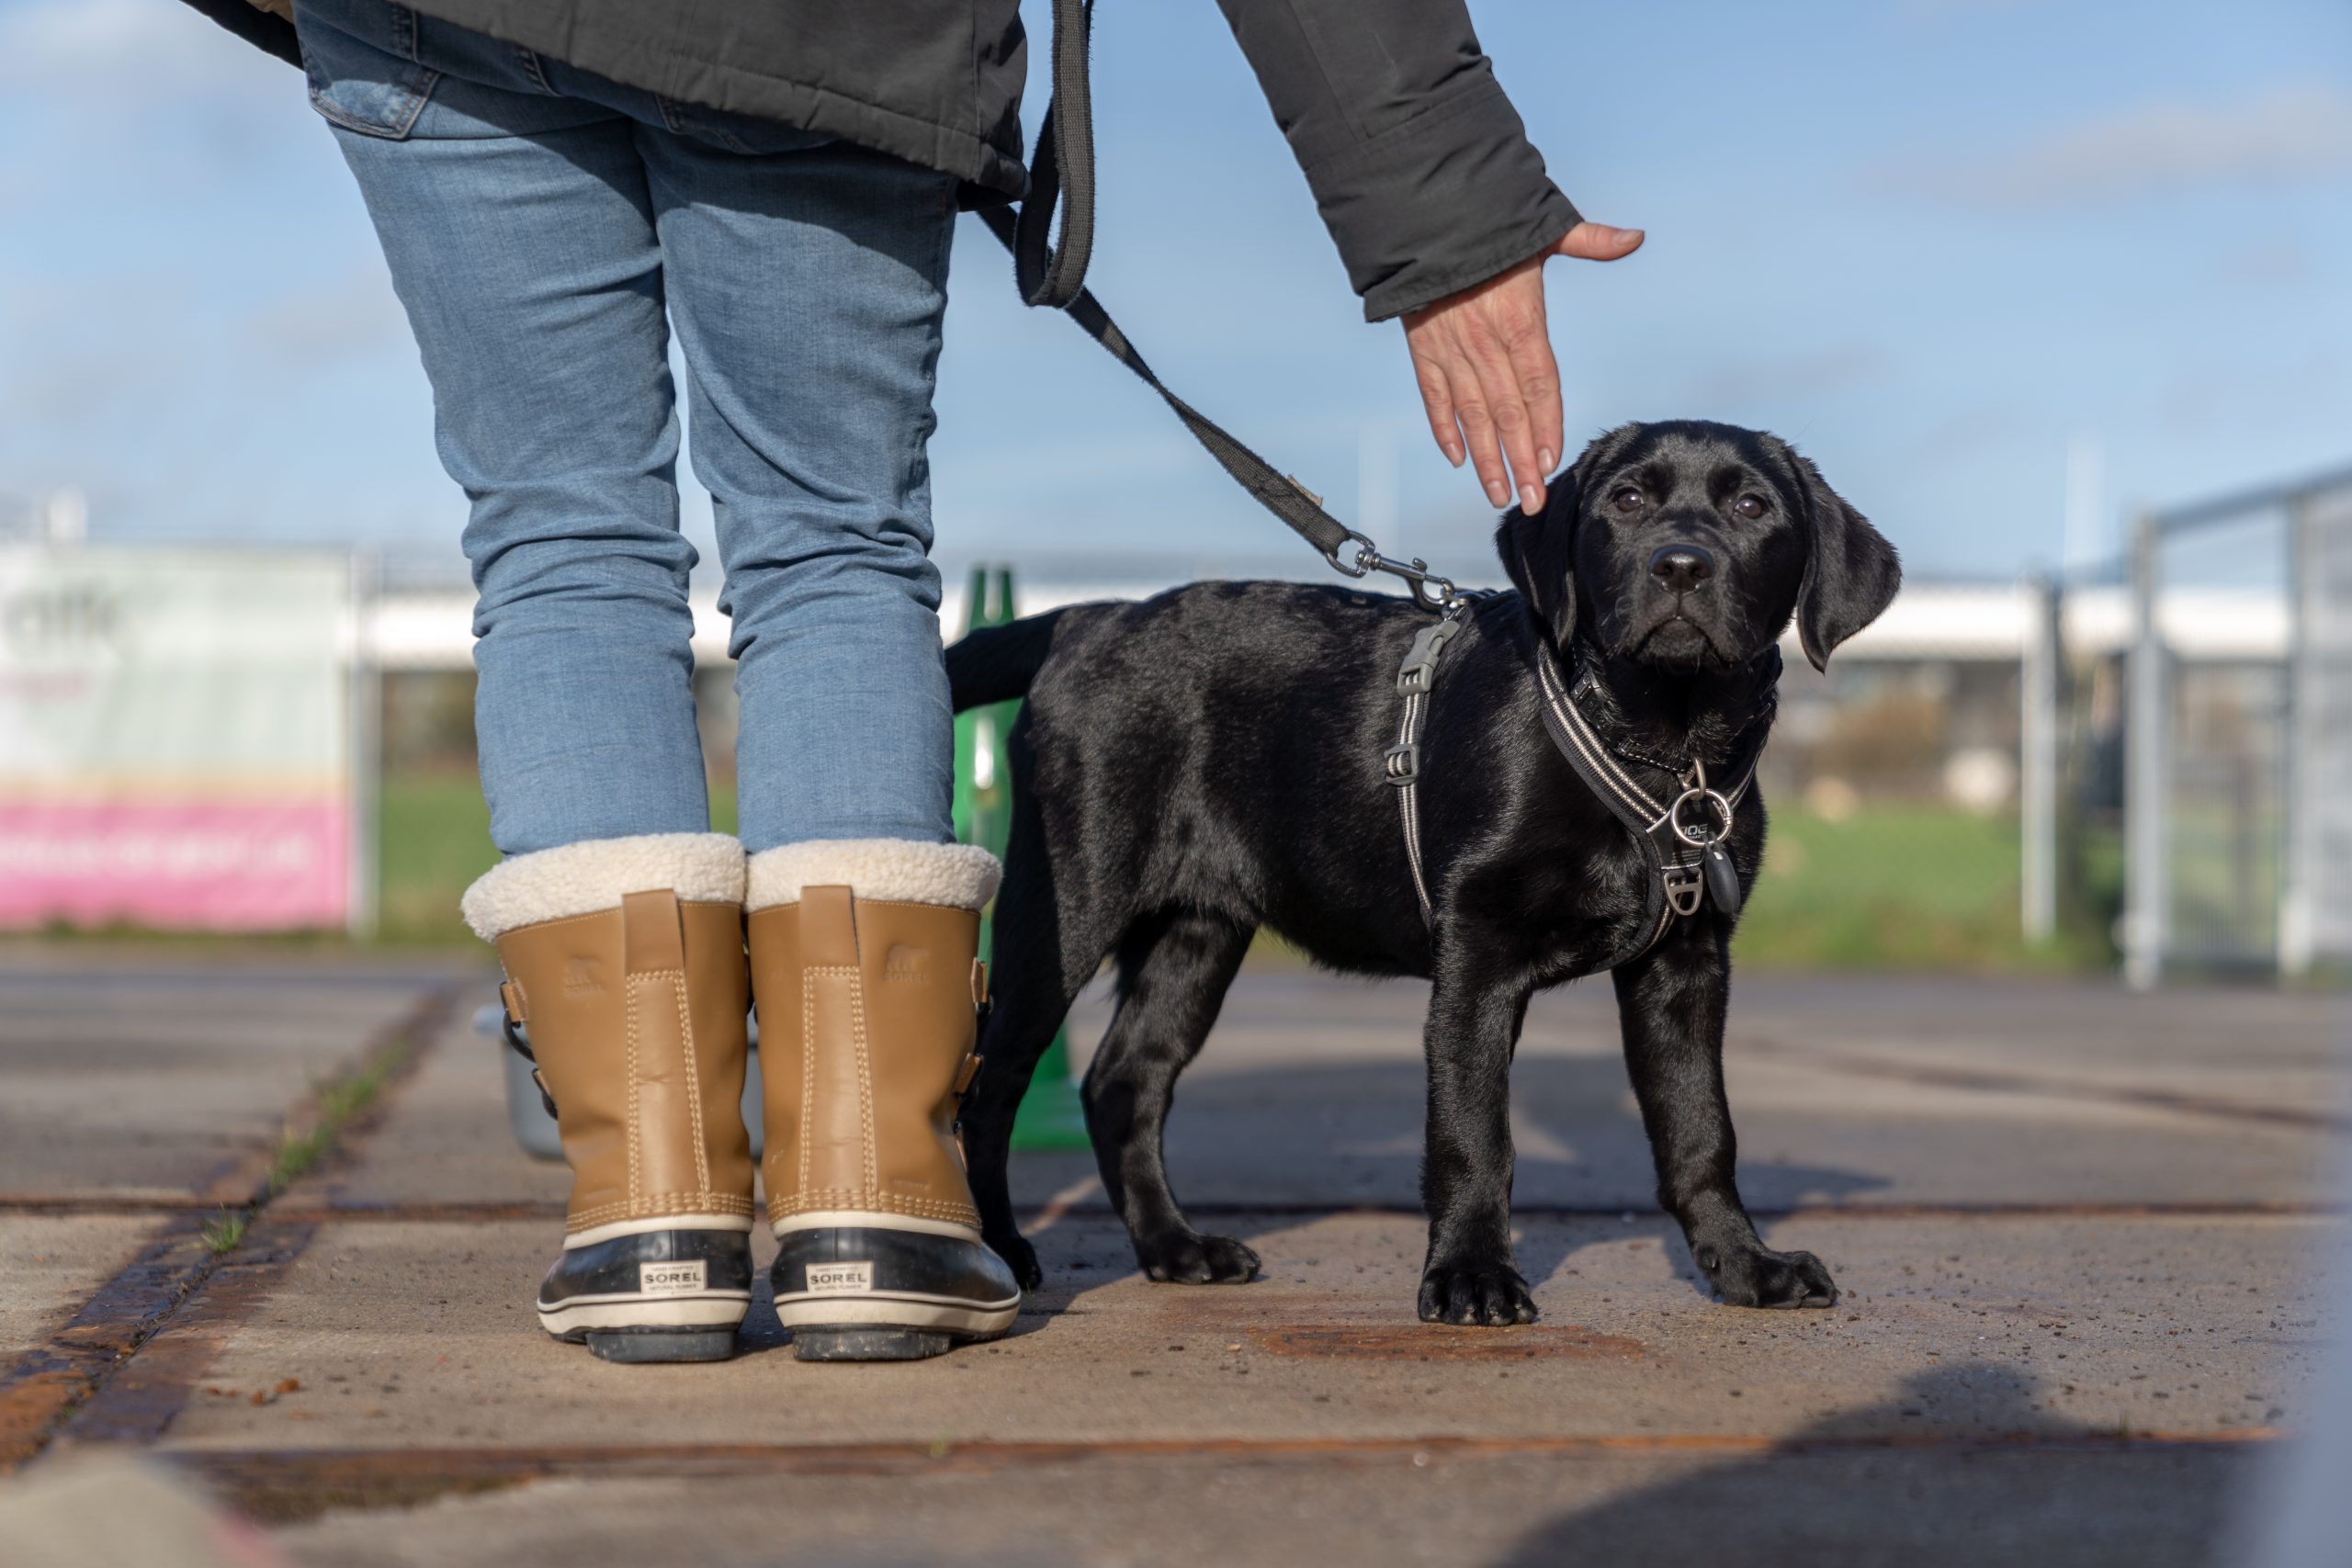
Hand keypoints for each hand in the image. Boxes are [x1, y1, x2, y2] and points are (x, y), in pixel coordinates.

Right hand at [1403, 222, 1643, 513]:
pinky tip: (1459, 458)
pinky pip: (1434, 397)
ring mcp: (1452, 350)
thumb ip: (1591, 239)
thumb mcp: (1543, 226)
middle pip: (1508, 413)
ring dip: (1486, 458)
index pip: (1539, 386)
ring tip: (1499, 494)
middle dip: (1520, 462)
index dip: (1545, 426)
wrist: (1424, 213)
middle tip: (1531, 501)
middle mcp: (1486, 344)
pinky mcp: (1423, 349)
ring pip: (1472, 415)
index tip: (1550, 463)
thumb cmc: (1489, 220)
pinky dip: (1445, 428)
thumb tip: (1636, 237)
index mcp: (1521, 320)